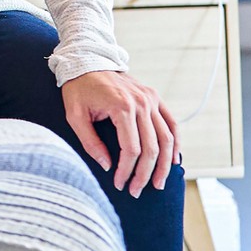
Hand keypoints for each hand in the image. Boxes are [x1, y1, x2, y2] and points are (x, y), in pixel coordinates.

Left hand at [62, 70, 178, 195]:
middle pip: (152, 147)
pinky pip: (172, 123)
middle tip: (137, 191)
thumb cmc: (78, 88)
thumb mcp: (74, 115)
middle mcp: (142, 103)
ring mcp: (151, 99)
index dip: (127, 171)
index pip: (132, 149)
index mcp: (121, 107)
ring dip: (165, 164)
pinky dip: (175, 143)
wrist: (87, 60)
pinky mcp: (155, 97)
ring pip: (167, 139)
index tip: (119, 184)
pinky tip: (173, 160)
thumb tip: (108, 166)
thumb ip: (90, 141)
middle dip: (146, 174)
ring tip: (158, 183)